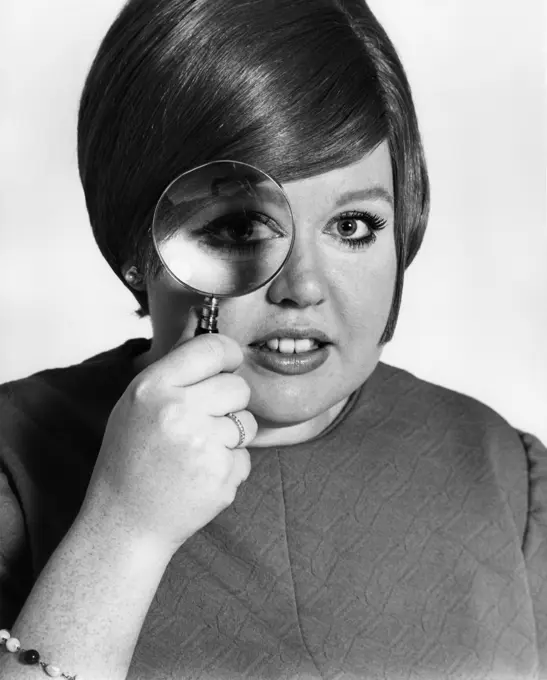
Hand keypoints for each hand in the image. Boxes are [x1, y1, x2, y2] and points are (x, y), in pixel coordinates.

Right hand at [79, 308, 255, 553]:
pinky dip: (228, 465)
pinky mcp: (221, 477)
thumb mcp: (138, 402)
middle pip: (238, 387)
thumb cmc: (130, 458)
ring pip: (246, 423)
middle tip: (202, 420)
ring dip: (230, 436)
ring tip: (196, 452)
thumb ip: (175, 364)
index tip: (229, 361)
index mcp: (153, 388)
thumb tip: (203, 320)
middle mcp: (178, 413)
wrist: (125, 523)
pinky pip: (245, 457)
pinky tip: (199, 475)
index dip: (228, 353)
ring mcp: (202, 447)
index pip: (212, 348)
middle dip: (228, 401)